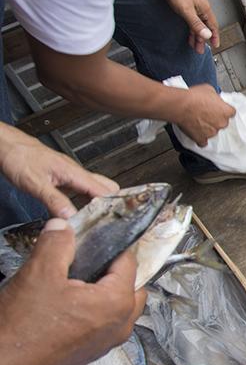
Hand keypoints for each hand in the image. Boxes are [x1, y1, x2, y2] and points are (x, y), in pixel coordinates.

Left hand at [0, 126, 117, 218]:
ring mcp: (71, 173)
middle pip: (107, 187)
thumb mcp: (35, 183)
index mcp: (73, 173)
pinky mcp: (64, 176)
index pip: (103, 190)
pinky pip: (83, 188)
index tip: (116, 217)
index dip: (112, 203)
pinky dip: (86, 199)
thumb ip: (54, 201)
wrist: (7, 145)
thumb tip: (70, 216)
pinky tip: (79, 209)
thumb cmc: (19, 158)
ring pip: (96, 187)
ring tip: (96, 217)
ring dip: (98, 201)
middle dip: (112, 202)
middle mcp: (76, 172)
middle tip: (110, 218)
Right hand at [0, 219, 145, 364]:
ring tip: (78, 279)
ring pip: (119, 307)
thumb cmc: (22, 328)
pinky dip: (95, 310)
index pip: (129, 263)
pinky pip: (104, 324)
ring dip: (106, 291)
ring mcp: (107, 343)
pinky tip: (69, 302)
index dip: (114, 246)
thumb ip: (57, 243)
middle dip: (115, 270)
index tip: (99, 237)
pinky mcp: (91, 353)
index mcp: (117, 303)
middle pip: (132, 286)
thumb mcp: (39, 272)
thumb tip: (63, 227)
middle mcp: (121, 326)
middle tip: (92, 257)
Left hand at [162, 0, 219, 53]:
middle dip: (202, 39)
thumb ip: (196, 24)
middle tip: (200, 49)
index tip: (215, 46)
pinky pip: (191, 18)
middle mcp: (201, 7)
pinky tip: (187, 29)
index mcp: (204, 9)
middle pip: (204, 26)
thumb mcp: (186, 10)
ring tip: (192, 43)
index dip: (214, 37)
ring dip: (195, 33)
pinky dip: (190, 26)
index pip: (213, 26)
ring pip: (197, 22)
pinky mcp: (185, 2)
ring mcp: (193, 4)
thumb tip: (207, 36)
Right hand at [176, 84, 234, 146]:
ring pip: (213, 132)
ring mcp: (212, 132)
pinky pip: (203, 142)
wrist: (181, 105)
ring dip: (208, 128)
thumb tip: (214, 98)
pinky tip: (196, 132)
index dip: (224, 110)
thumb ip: (216, 97)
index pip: (231, 113)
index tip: (219, 109)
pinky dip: (200, 138)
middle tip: (206, 114)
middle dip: (216, 119)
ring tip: (198, 121)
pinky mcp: (201, 138)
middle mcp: (222, 123)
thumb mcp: (209, 89)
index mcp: (226, 111)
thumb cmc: (194, 97)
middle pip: (223, 123)